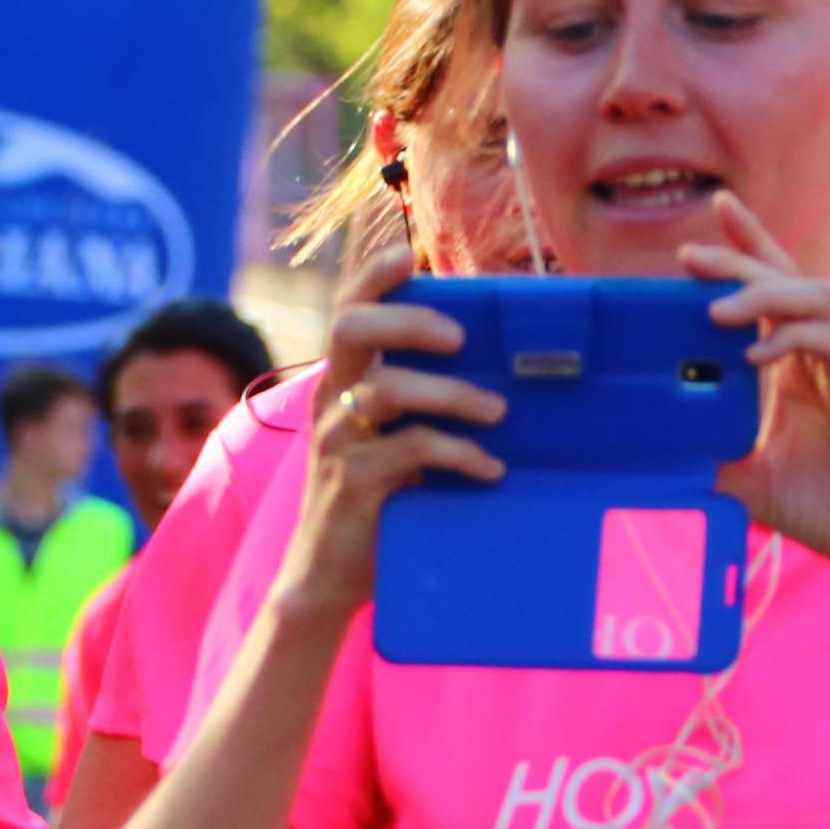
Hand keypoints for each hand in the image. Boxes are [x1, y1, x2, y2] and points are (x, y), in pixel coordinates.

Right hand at [275, 244, 504, 622]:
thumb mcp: (391, 440)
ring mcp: (338, 441)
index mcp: (340, 382)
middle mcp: (330, 401)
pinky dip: (459, 454)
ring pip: (389, 391)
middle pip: (350, 331)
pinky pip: (410, 451)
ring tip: (498, 411)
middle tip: (460, 337)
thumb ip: (421, 405)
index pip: (346, 311)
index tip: (408, 253)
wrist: (329, 575)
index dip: (372, 276)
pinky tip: (490, 469)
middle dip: (408, 322)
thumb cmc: (377, 499)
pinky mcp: (353, 483)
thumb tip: (500, 373)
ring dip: (451, 394)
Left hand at [684, 195, 829, 586]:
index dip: (739, 258)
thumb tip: (652, 459)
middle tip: (690, 254)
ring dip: (762, 294)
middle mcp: (822, 357)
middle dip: (738, 257)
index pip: (767, 297)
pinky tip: (756, 355)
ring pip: (811, 297)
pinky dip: (793, 336)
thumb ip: (712, 463)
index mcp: (794, 370)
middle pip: (784, 280)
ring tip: (716, 311)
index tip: (693, 244)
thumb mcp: (752, 485)